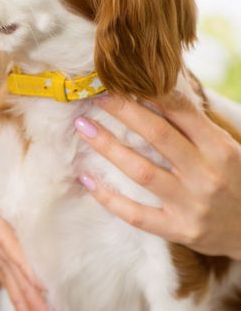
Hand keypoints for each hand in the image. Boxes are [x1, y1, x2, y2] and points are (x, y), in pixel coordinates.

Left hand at [74, 93, 240, 258]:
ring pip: (141, 171)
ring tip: (83, 126)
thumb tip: (154, 90)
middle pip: (157, 135)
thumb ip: (193, 125)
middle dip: (123, 111)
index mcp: (219, 148)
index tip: (121, 80)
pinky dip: (108, 197)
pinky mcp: (179, 230)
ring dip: (107, 146)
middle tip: (95, 96)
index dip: (149, 92)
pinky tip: (85, 178)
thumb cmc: (233, 180)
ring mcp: (192, 205)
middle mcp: (206, 174)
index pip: (181, 111)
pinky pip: (136, 214)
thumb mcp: (223, 148)